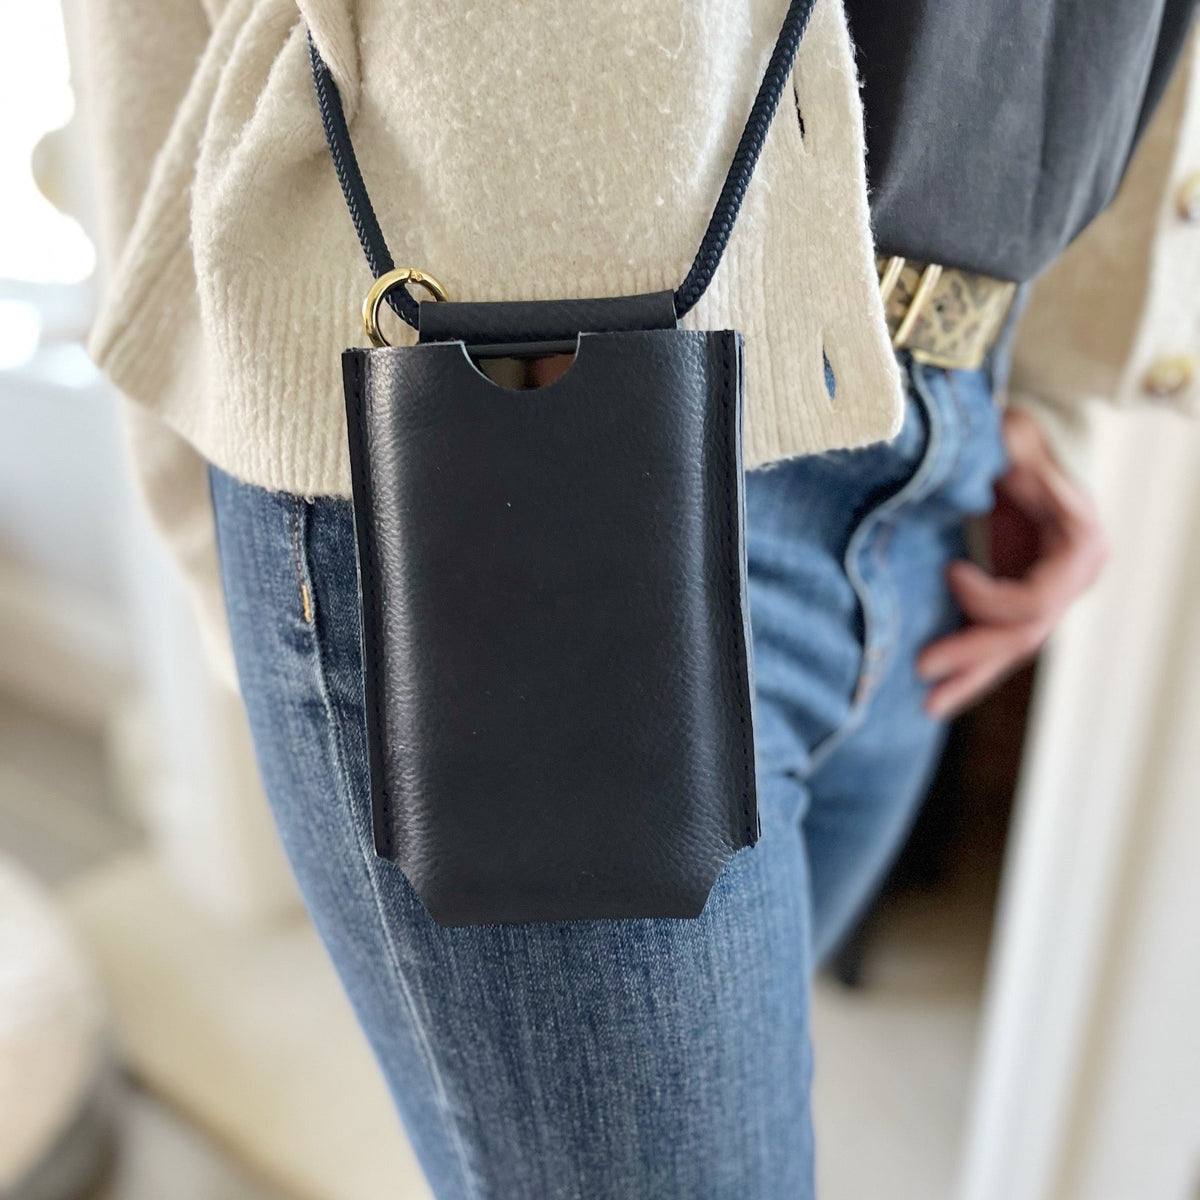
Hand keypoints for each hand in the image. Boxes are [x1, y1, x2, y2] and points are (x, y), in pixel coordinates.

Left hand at [916, 407, 1107, 718]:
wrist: (1021, 447)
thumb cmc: (1016, 438)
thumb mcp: (1015, 437)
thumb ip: (1012, 455)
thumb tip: (994, 469)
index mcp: (1080, 546)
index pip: (1038, 597)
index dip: (991, 597)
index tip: (949, 571)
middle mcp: (1071, 579)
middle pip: (1023, 633)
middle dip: (971, 652)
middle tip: (922, 666)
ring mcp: (1049, 595)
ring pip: (1010, 649)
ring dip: (968, 676)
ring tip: (928, 705)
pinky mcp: (1022, 602)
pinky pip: (997, 642)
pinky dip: (970, 666)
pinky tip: (939, 694)